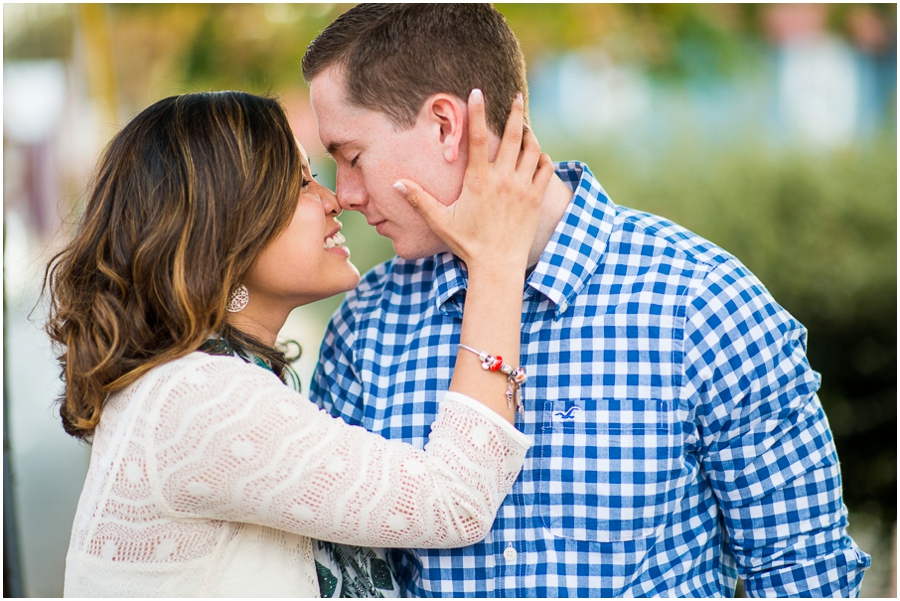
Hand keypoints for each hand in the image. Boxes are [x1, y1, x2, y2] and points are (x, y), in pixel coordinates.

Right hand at [394, 89, 552, 273]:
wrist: (497, 265)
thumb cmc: (467, 243)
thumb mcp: (440, 221)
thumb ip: (419, 199)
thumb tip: (397, 183)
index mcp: (478, 181)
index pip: (478, 138)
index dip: (477, 113)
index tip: (477, 92)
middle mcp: (503, 180)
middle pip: (513, 136)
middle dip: (513, 113)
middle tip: (514, 96)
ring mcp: (522, 188)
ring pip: (533, 150)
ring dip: (529, 135)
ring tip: (523, 127)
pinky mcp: (536, 198)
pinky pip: (546, 169)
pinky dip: (542, 157)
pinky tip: (537, 155)